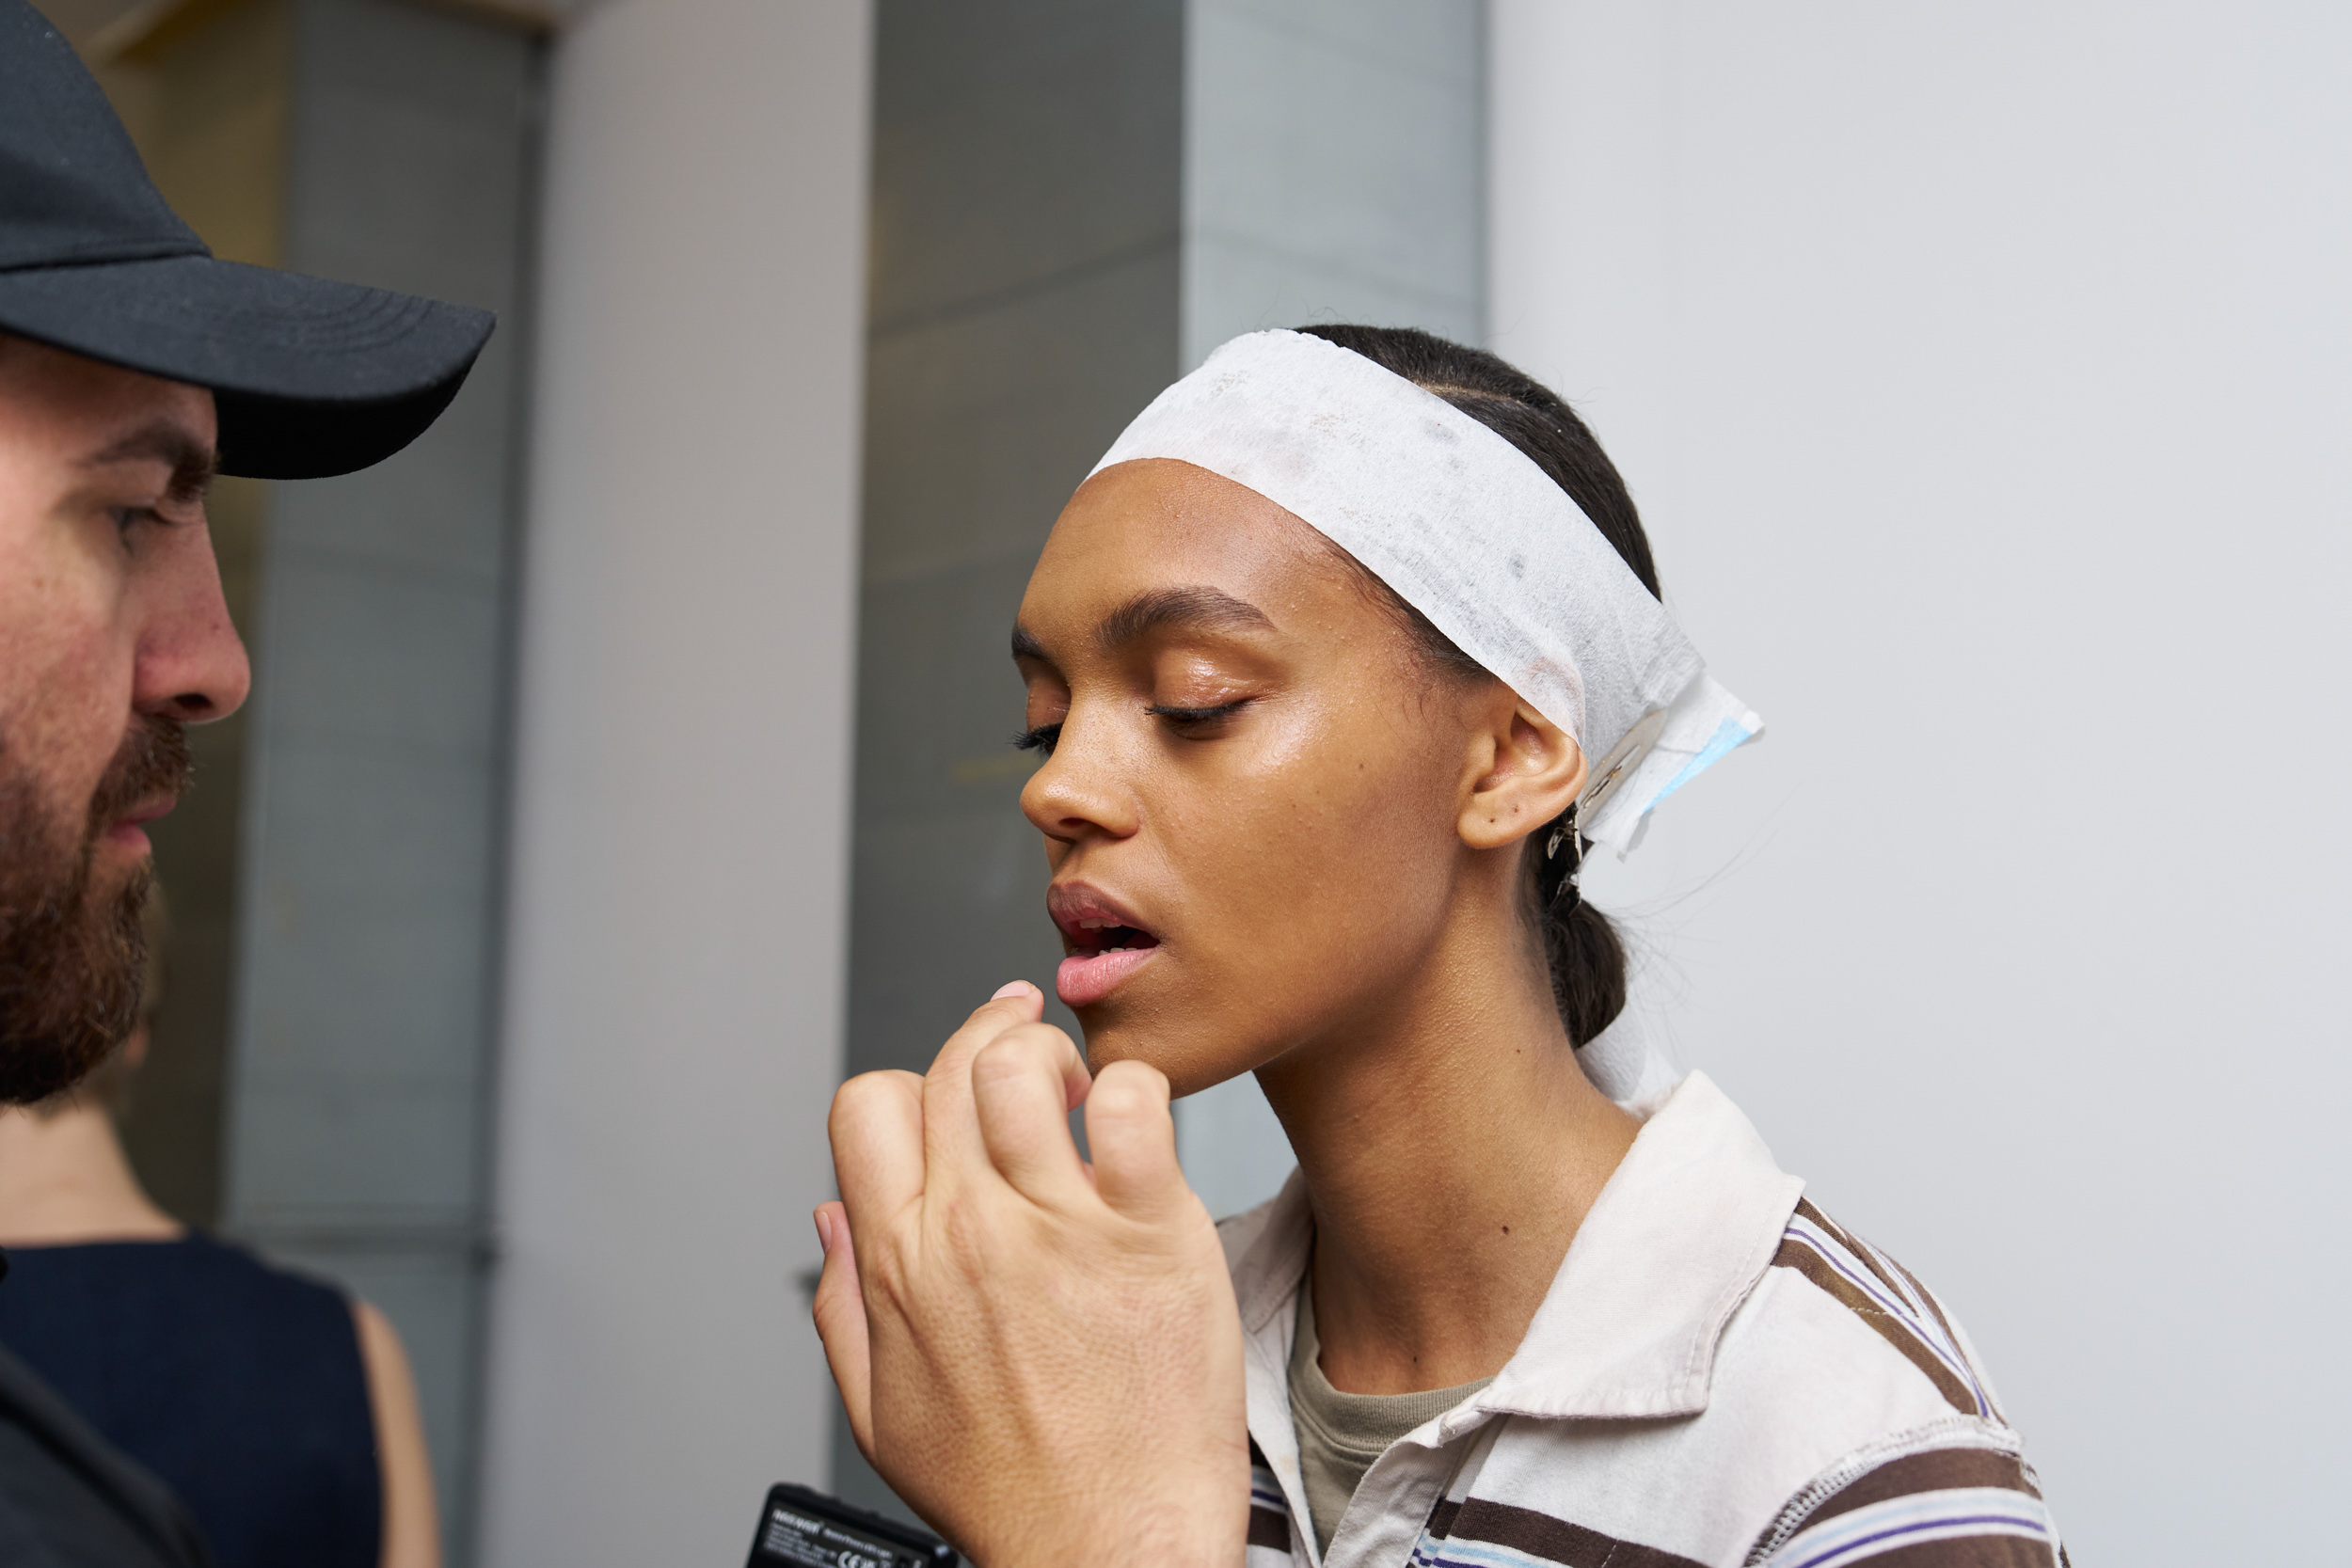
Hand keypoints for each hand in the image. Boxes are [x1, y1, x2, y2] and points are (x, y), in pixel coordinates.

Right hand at [813, 983, 1247, 1567]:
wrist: (1113, 1548)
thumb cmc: (1016, 1495)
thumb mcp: (883, 1416)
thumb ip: (843, 1306)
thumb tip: (831, 1217)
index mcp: (901, 1265)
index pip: (866, 1102)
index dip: (905, 1085)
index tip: (944, 1092)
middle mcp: (972, 1233)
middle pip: (949, 1066)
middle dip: (984, 1035)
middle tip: (1020, 1041)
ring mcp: (1062, 1228)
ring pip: (1024, 1066)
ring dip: (1051, 1054)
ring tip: (1078, 1086)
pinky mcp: (1151, 1233)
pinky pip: (1137, 1106)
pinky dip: (1135, 1088)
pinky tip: (1135, 1122)